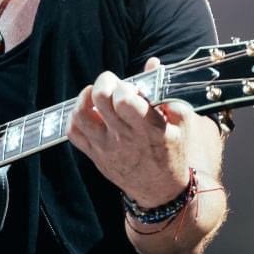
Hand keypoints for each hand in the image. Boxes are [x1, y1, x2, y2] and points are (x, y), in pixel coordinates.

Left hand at [67, 57, 215, 206]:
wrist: (160, 191)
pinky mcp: (94, 155)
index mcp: (149, 130)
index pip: (124, 101)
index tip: (131, 88)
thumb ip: (166, 91)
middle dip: (105, 82)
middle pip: (100, 100)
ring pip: (80, 115)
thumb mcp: (181, 123)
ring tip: (97, 95)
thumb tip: (153, 63)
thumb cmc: (172, 153)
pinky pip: (73, 133)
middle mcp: (124, 139)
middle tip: (114, 84)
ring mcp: (106, 148)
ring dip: (85, 97)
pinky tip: (90, 112)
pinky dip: (76, 116)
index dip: (124, 87)